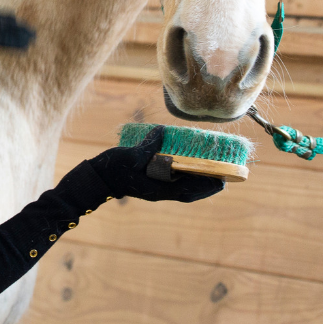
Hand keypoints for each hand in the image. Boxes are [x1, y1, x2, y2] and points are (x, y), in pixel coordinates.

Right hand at [86, 126, 223, 202]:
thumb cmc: (114, 169)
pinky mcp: (151, 183)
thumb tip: (163, 132)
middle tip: (224, 175)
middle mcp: (160, 191)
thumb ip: (149, 145)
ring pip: (184, 188)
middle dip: (207, 185)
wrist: (98, 178)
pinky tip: (188, 167)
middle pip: (190, 191)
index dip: (206, 185)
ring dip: (198, 182)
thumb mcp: (132, 156)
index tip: (222, 180)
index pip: (189, 189)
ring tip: (211, 172)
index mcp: (158, 189)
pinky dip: (185, 177)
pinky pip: (174, 183)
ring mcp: (156, 188)